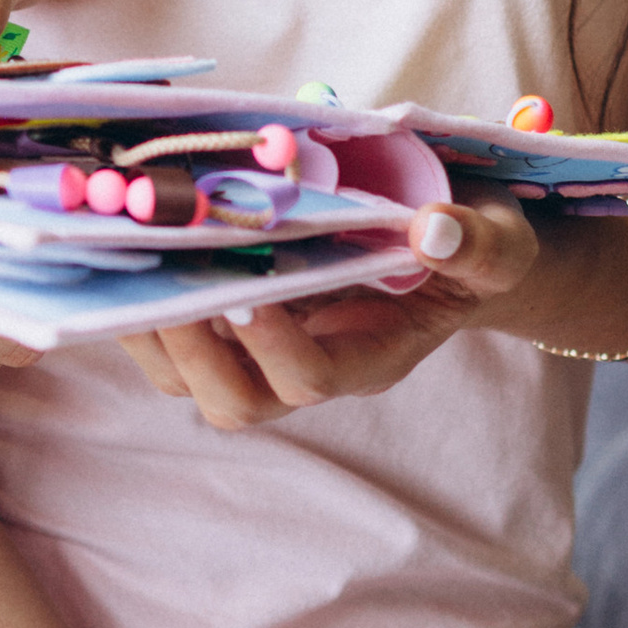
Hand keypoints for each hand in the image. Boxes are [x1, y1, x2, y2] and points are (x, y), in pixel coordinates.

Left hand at [119, 197, 542, 430]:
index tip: (252, 297)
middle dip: (190, 351)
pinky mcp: (235, 315)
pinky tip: (129, 244)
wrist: (457, 244)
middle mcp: (310, 363)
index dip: (276, 350)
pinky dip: (144, 297)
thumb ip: (475, 242)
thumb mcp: (498, 242)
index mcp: (371, 355)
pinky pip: (175, 330)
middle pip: (235, 399)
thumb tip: (434, 228)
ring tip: (130, 262)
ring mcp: (266, 344)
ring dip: (150, 328)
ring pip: (188, 374)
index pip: (313, 380)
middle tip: (161, 285)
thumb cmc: (477, 246)